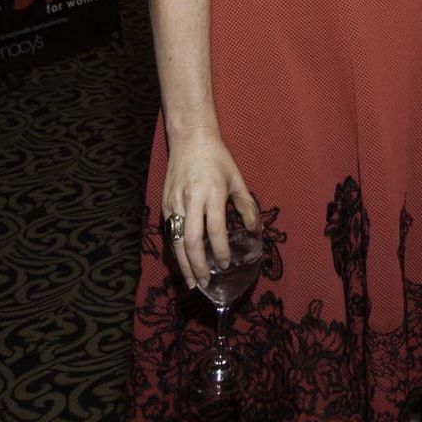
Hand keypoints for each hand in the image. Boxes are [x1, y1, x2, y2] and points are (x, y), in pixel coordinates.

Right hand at [162, 127, 255, 289]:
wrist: (190, 138)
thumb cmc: (217, 158)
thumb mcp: (236, 178)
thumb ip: (246, 205)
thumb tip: (255, 229)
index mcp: (212, 192)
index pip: (215, 229)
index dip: (220, 250)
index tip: (225, 263)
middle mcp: (192, 199)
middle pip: (192, 240)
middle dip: (198, 265)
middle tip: (205, 282)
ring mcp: (175, 202)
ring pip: (177, 240)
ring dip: (184, 264)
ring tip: (192, 282)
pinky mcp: (166, 203)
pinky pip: (170, 232)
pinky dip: (176, 250)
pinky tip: (183, 262)